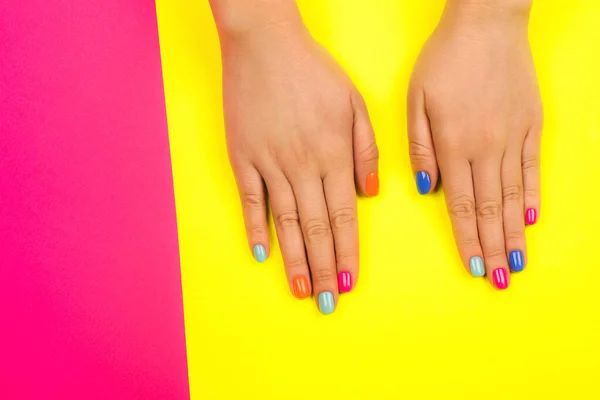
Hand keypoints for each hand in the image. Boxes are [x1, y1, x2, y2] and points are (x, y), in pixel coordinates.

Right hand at [221, 23, 378, 312]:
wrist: (264, 44)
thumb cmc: (313, 71)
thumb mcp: (354, 103)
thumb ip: (365, 151)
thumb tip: (370, 195)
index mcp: (333, 153)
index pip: (343, 215)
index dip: (347, 252)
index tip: (349, 282)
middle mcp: (303, 165)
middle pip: (316, 227)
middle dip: (323, 269)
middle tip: (325, 302)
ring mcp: (270, 162)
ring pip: (286, 222)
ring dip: (294, 259)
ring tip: (299, 290)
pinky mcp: (242, 157)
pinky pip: (251, 200)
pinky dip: (256, 229)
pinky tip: (261, 254)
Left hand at [407, 2, 541, 288]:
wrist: (487, 23)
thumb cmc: (444, 60)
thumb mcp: (417, 99)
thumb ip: (421, 146)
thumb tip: (426, 186)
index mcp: (454, 144)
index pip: (461, 206)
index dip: (468, 240)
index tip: (474, 267)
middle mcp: (486, 148)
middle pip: (491, 210)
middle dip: (494, 249)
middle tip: (501, 281)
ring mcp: (513, 138)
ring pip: (514, 196)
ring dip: (515, 233)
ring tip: (519, 262)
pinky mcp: (531, 125)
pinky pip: (532, 169)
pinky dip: (533, 196)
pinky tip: (533, 220)